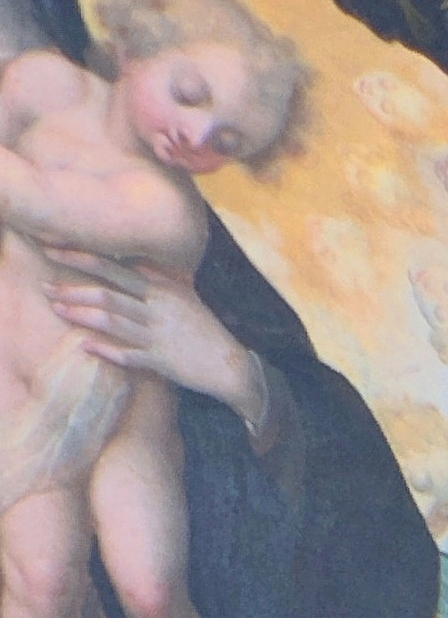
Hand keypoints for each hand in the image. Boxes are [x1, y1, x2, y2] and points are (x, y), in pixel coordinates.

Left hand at [40, 249, 266, 429]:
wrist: (232, 366)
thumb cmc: (205, 331)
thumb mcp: (184, 298)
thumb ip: (158, 281)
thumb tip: (135, 265)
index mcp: (160, 289)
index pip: (114, 268)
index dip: (82, 258)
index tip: (55, 251)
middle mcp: (156, 309)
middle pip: (106, 293)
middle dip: (73, 288)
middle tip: (46, 286)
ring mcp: (158, 335)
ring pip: (112, 320)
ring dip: (81, 314)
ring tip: (57, 309)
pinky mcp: (162, 362)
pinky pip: (128, 355)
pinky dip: (106, 349)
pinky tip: (86, 345)